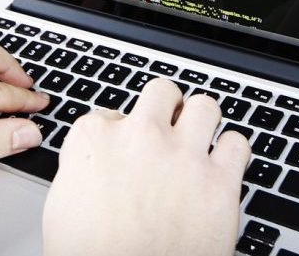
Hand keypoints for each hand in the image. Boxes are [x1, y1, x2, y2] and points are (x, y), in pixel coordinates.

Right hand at [43, 79, 251, 255]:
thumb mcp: (62, 206)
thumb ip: (82, 169)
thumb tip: (94, 163)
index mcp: (94, 142)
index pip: (111, 113)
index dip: (122, 133)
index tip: (127, 148)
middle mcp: (140, 138)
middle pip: (161, 92)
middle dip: (166, 109)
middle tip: (168, 130)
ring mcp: (183, 156)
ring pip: (204, 106)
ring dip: (202, 122)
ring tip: (199, 142)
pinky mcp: (219, 182)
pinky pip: (237, 144)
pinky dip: (232, 154)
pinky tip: (223, 167)